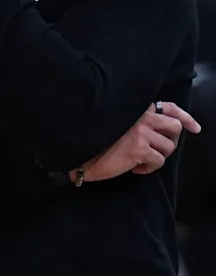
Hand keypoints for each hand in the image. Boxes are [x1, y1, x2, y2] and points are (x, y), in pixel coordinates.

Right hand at [77, 101, 200, 182]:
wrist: (81, 153)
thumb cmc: (97, 140)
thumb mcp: (119, 124)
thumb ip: (138, 121)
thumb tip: (161, 131)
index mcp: (136, 108)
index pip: (169, 107)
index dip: (186, 117)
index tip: (195, 127)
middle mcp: (141, 116)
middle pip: (175, 127)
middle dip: (171, 141)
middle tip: (158, 150)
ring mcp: (141, 131)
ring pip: (169, 146)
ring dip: (158, 156)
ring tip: (141, 160)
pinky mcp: (139, 148)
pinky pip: (159, 161)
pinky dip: (149, 168)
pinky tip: (134, 167)